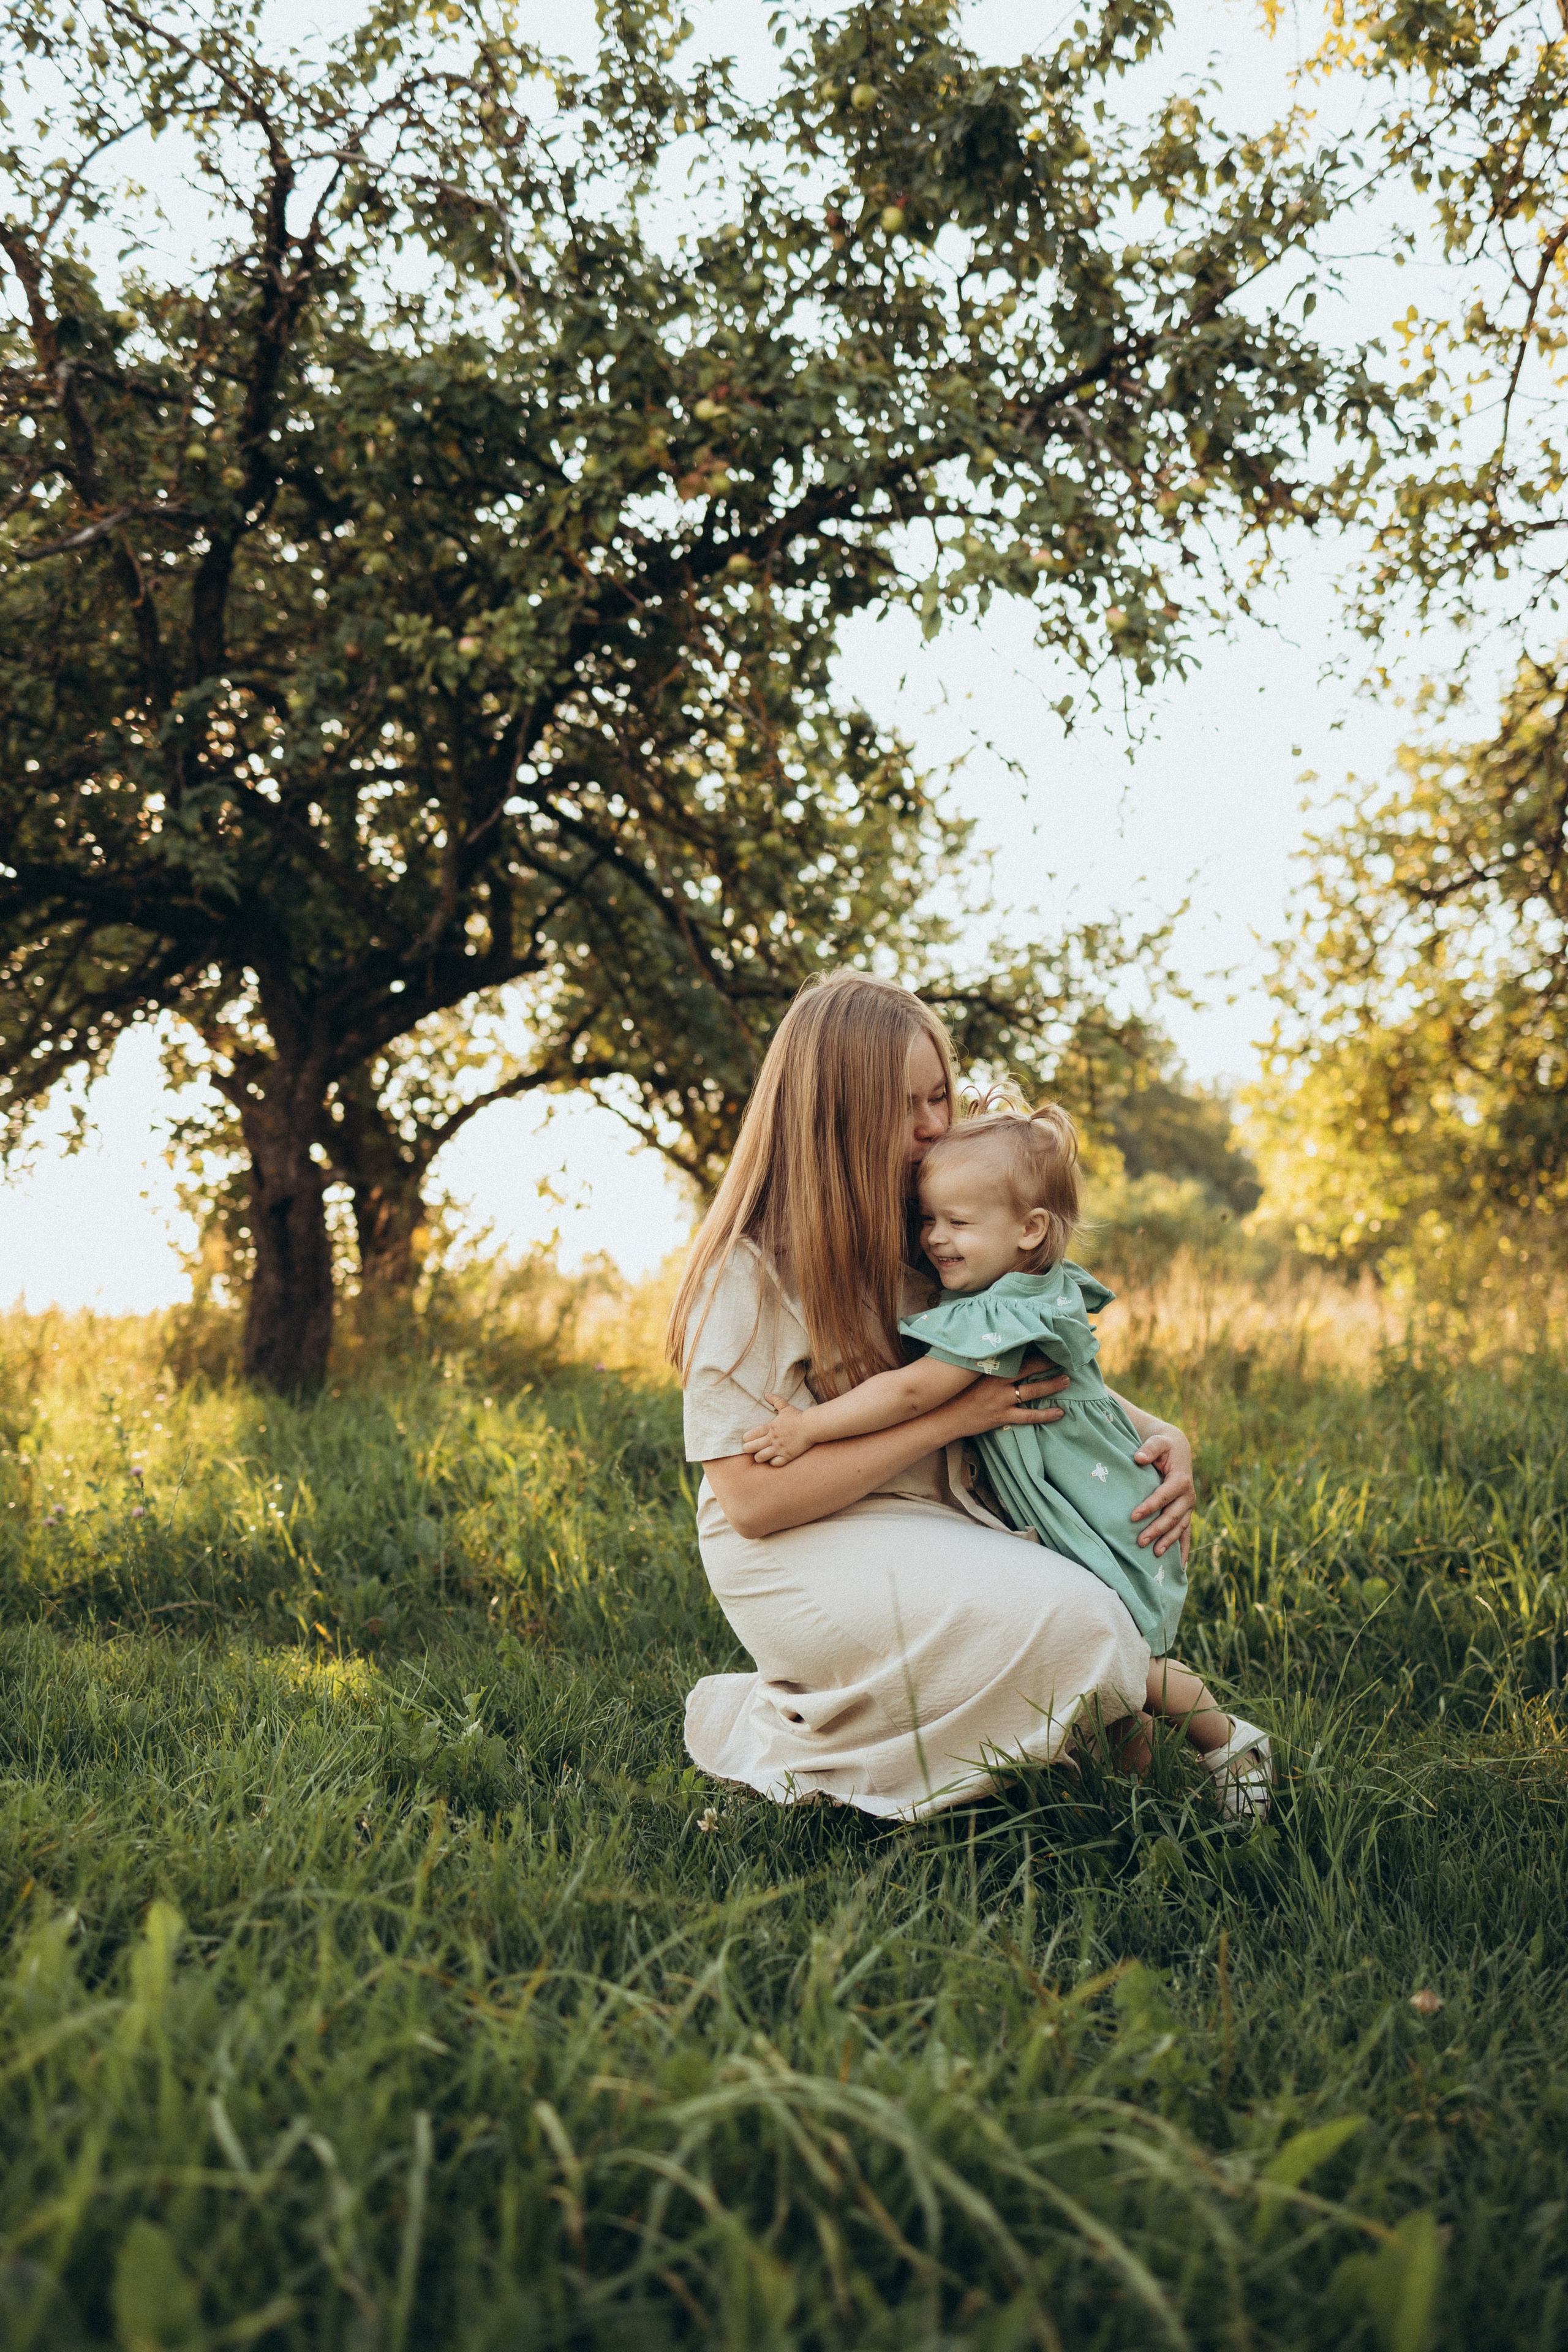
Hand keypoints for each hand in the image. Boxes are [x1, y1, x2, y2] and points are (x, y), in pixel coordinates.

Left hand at [741, 1393, 813, 1466]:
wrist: (811, 1426)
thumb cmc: (798, 1417)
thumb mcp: (785, 1407)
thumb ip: (775, 1400)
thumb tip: (766, 1394)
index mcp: (770, 1427)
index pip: (750, 1435)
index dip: (746, 1439)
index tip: (747, 1439)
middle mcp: (772, 1439)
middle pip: (752, 1448)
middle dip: (748, 1449)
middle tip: (749, 1449)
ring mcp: (779, 1448)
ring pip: (761, 1457)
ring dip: (759, 1457)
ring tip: (760, 1456)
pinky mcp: (787, 1456)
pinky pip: (774, 1463)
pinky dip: (772, 1462)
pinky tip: (773, 1459)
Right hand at [945, 1355, 1068, 1438]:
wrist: (943, 1416)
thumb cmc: (954, 1392)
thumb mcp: (967, 1371)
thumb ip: (982, 1359)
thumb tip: (995, 1346)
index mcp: (989, 1367)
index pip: (1016, 1353)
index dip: (1033, 1347)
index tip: (1047, 1340)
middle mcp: (998, 1382)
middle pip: (1029, 1369)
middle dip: (1048, 1363)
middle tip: (1065, 1358)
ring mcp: (1001, 1400)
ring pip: (1032, 1391)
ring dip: (1052, 1385)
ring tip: (1066, 1380)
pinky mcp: (1002, 1417)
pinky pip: (1028, 1416)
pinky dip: (1045, 1415)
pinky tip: (1059, 1413)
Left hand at [1130, 1425, 1194, 1561]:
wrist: (1177, 1448)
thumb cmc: (1163, 1446)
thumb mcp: (1158, 1442)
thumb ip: (1149, 1448)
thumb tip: (1139, 1458)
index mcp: (1181, 1479)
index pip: (1164, 1496)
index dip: (1149, 1506)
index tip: (1133, 1516)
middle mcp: (1188, 1496)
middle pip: (1172, 1516)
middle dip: (1157, 1529)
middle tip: (1139, 1541)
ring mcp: (1188, 1506)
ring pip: (1180, 1527)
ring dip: (1169, 1541)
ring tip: (1155, 1554)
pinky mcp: (1186, 1513)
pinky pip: (1186, 1533)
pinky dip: (1184, 1550)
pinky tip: (1181, 1566)